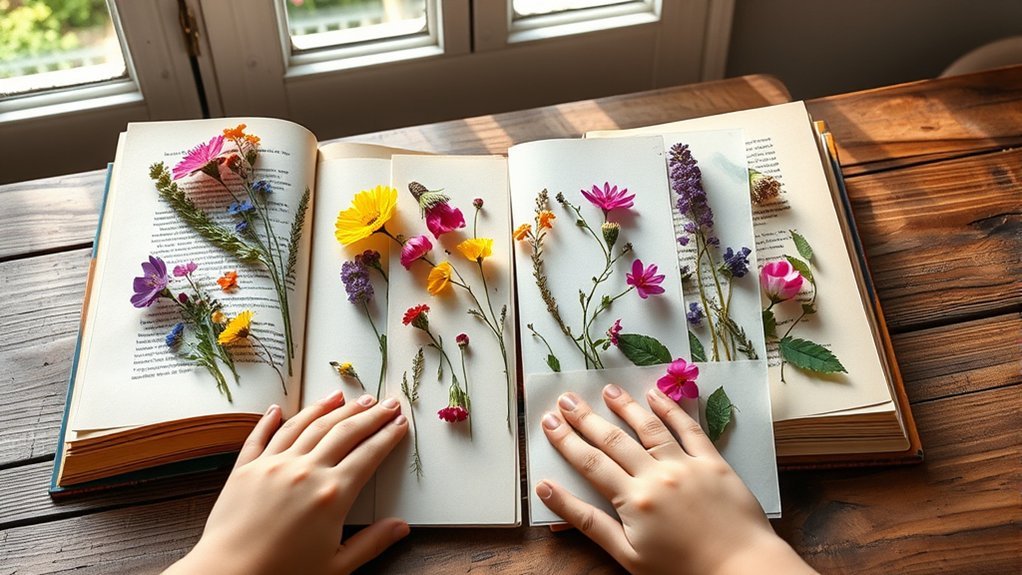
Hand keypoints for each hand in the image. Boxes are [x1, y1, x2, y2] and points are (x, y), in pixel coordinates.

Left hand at [165, 390, 409, 574]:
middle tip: (385, 402)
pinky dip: (271, 419)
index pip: (369, 454)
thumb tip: (401, 527)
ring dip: (329, 408)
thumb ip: (372, 543)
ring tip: (345, 396)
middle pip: (344, 432)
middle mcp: (305, 471)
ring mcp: (273, 465)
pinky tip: (280, 407)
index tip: (400, 423)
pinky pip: (261, 436)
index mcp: (332, 495)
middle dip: (368, 415)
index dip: (388, 436)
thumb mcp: (337, 566)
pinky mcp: (245, 469)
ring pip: (307, 425)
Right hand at [536, 385, 815, 574]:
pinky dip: (671, 410)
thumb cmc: (681, 570)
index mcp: (633, 500)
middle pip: (614, 440)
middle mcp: (656, 475)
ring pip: (649, 428)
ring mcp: (686, 465)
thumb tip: (548, 491)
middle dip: (586, 418)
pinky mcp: (713, 463)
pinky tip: (655, 394)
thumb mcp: (627, 555)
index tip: (549, 421)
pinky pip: (689, 430)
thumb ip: (587, 522)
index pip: (590, 463)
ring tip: (606, 390)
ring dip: (625, 406)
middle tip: (566, 398)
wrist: (741, 569)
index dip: (566, 440)